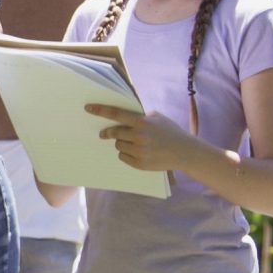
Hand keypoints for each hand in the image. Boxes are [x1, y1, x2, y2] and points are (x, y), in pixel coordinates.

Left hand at [87, 103, 202, 173]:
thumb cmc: (170, 132)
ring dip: (121, 143)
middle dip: (108, 132)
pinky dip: (126, 154)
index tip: (88, 108)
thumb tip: (122, 114)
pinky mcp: (140, 164)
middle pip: (114, 132)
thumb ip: (139, 115)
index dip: (100, 110)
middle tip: (103, 133)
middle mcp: (139, 136)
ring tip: (134, 143)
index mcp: (142, 122)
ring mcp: (139, 151)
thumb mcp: (156, 117)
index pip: (116, 114)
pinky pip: (123, 157)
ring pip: (118, 145)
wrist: (184, 152)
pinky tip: (138, 152)